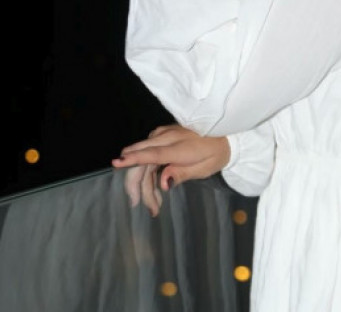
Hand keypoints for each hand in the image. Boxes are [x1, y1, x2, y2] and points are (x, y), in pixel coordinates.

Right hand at [111, 124, 230, 216]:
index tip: (116, 163)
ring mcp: (162, 135)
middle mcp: (166, 138)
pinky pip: (147, 154)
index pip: (152, 154)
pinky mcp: (160, 136)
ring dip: (144, 183)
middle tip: (143, 206)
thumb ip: (182, 174)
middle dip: (137, 184)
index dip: (134, 159)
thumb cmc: (215, 154)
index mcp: (179, 146)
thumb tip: (162, 183)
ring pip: (142, 159)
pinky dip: (147, 172)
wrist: (224, 136)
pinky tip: (155, 189)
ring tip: (154, 205)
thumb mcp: (204, 169)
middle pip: (141, 160)